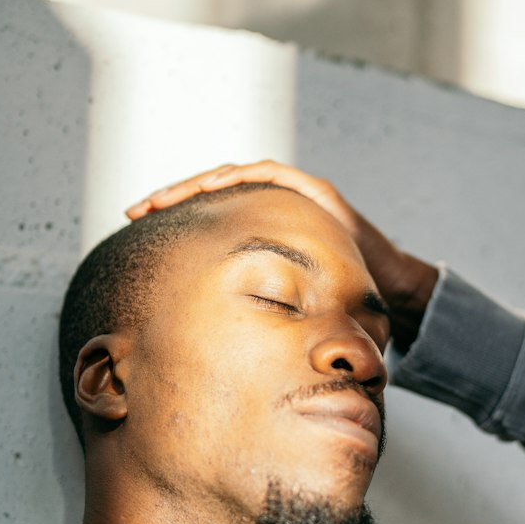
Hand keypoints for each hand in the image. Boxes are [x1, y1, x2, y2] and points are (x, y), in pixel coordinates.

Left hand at [126, 161, 437, 348]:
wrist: (388, 292)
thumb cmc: (338, 305)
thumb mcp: (283, 311)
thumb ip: (253, 316)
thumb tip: (212, 350)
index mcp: (260, 232)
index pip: (209, 218)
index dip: (174, 220)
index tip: (138, 229)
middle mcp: (273, 208)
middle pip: (211, 193)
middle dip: (171, 198)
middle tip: (136, 210)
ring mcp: (294, 196)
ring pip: (233, 177)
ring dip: (197, 184)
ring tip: (164, 196)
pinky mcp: (315, 190)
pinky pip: (269, 174)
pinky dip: (241, 176)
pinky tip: (215, 183)